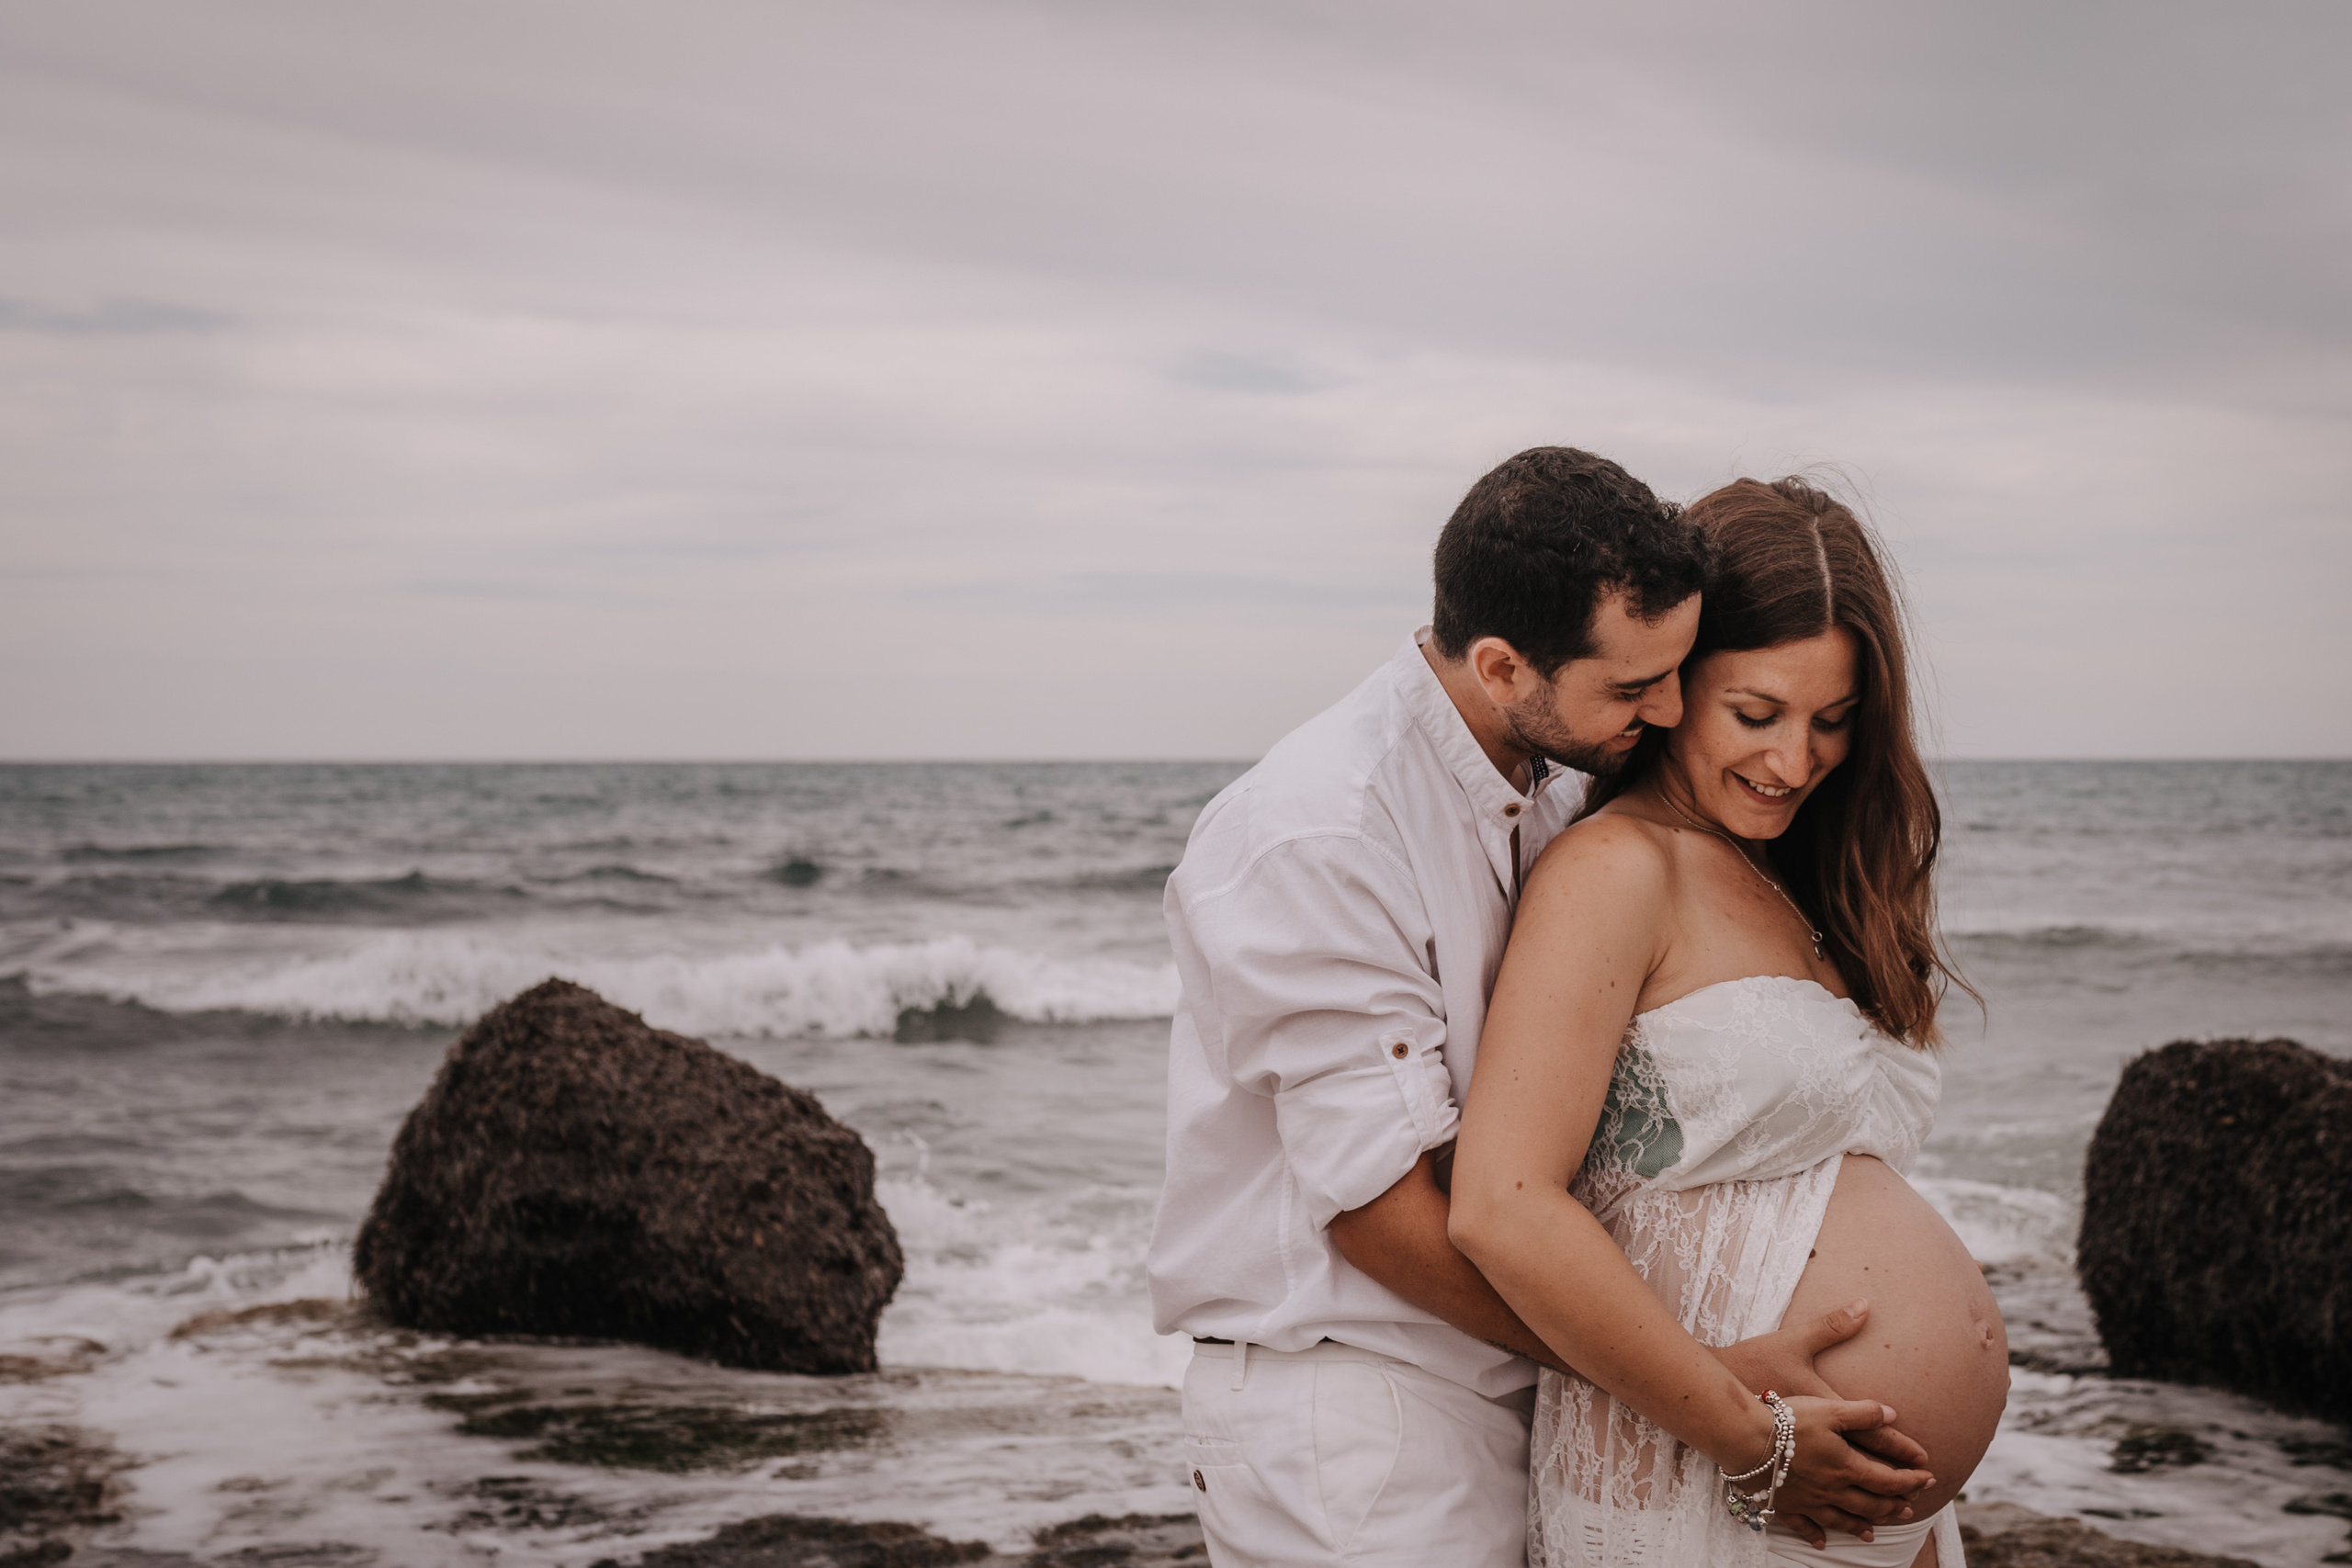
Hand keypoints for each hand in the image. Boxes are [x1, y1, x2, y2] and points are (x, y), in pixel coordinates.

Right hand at [1757, 1395, 1934, 1548]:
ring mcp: (1808, 1502)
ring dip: (1861, 1526)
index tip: (1929, 1479)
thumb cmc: (1786, 1420)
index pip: (1888, 1480)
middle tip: (1909, 1509)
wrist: (1743, 1438)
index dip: (1911, 1480)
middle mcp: (1831, 1490)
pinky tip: (1822, 1543)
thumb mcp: (1829, 1408)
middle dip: (1893, 1507)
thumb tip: (1893, 1415)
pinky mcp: (1784, 1505)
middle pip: (1870, 1505)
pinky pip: (1804, 1526)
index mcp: (1846, 1466)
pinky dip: (1815, 1535)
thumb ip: (1863, 1412)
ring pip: (1842, 1520)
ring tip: (1872, 1534)